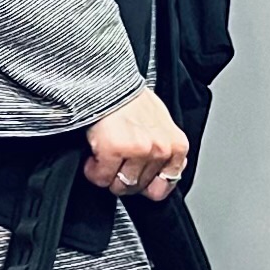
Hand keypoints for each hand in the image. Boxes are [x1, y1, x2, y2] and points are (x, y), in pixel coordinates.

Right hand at [84, 87, 189, 201]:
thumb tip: (160, 174)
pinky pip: (101, 177)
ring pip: (119, 185)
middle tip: (115, 160)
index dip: (145, 184)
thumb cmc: (130, 101)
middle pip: (137, 187)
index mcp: (176, 146)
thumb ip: (163, 150)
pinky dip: (93, 170)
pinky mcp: (115, 150)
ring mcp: (139, 151)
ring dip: (107, 173)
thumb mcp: (160, 124)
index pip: (165, 186)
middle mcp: (161, 149)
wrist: (109, 82)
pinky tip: (95, 154)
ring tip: (105, 155)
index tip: (134, 176)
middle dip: (122, 177)